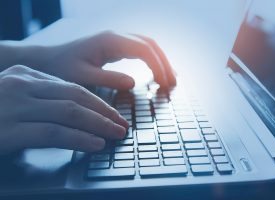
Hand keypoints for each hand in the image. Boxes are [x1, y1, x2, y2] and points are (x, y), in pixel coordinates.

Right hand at [0, 65, 128, 154]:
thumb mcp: (12, 97)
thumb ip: (39, 98)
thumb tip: (74, 111)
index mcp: (25, 75)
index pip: (71, 88)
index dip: (98, 102)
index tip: (113, 113)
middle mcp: (21, 85)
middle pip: (75, 96)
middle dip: (104, 112)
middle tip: (122, 123)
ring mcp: (14, 106)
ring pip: (70, 112)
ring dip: (99, 124)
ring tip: (116, 134)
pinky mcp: (8, 130)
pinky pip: (54, 133)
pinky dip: (79, 139)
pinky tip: (95, 144)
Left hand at [31, 31, 175, 88]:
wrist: (47, 60)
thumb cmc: (61, 68)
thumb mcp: (82, 76)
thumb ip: (108, 78)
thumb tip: (133, 83)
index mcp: (110, 41)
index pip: (143, 49)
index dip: (158, 65)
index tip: (165, 83)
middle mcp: (115, 36)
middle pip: (150, 44)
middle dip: (164, 62)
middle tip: (173, 82)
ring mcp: (116, 40)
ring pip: (147, 45)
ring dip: (161, 60)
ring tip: (171, 78)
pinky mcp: (114, 47)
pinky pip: (139, 50)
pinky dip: (152, 60)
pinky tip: (157, 72)